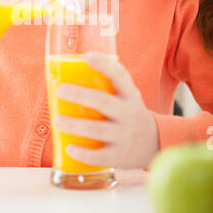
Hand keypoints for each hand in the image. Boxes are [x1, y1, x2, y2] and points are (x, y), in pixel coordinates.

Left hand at [55, 51, 159, 169]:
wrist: (154, 143)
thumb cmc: (129, 113)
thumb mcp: (127, 96)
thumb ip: (108, 83)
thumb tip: (70, 69)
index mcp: (129, 95)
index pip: (119, 76)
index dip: (105, 65)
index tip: (88, 56)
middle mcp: (128, 114)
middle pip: (104, 102)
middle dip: (81, 95)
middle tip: (61, 89)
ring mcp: (125, 136)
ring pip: (98, 130)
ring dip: (75, 125)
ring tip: (57, 120)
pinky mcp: (120, 156)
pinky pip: (100, 156)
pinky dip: (83, 154)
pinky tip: (69, 148)